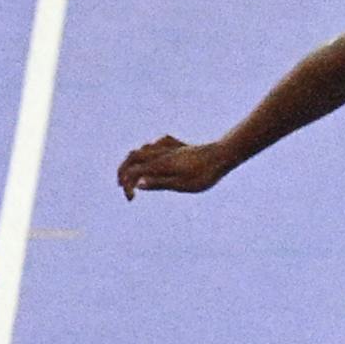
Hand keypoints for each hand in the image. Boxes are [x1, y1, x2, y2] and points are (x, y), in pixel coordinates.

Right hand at [115, 135, 232, 197]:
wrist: (222, 155)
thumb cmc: (204, 174)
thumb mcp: (182, 184)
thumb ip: (159, 183)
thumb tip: (137, 184)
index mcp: (160, 164)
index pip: (134, 172)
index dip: (127, 185)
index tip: (131, 199)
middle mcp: (161, 153)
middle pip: (133, 157)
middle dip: (123, 171)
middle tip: (122, 185)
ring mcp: (169, 148)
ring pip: (143, 149)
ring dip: (133, 161)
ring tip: (133, 173)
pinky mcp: (178, 146)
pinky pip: (157, 145)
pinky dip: (149, 151)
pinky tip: (153, 155)